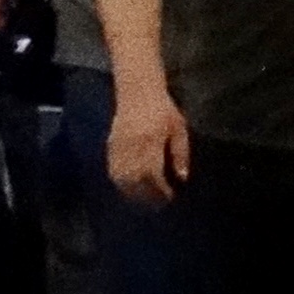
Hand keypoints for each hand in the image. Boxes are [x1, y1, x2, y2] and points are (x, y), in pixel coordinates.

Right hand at [106, 81, 189, 206]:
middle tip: (158, 203)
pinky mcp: (111, 145)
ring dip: (133, 192)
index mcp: (151, 140)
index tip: (169, 196)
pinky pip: (113, 170)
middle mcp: (133, 145)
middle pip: (135, 180)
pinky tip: (131, 188)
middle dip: (146, 195)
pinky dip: (121, 183)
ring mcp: (119, 146)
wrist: (138, 90)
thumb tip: (182, 177)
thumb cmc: (163, 109)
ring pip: (122, 178)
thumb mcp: (179, 128)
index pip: (152, 173)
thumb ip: (181, 153)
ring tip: (144, 199)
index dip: (160, 189)